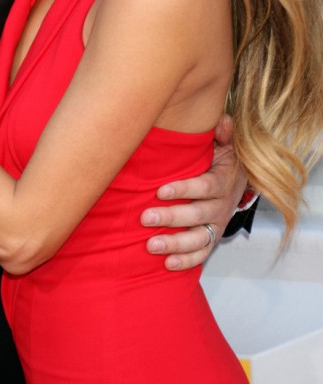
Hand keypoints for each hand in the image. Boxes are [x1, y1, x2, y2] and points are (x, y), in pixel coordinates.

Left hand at [141, 115, 245, 270]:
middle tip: (145, 218)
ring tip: (151, 245)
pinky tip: (167, 264)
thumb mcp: (224, 144)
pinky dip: (186, 261)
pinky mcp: (212, 238)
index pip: (205, 187)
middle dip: (171, 218)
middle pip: (197, 215)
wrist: (238, 182)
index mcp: (223, 181)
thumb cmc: (221, 160)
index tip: (160, 191)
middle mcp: (222, 206)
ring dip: (175, 244)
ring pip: (198, 238)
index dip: (184, 190)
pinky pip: (202, 254)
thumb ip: (223, 134)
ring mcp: (217, 225)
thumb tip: (224, 120)